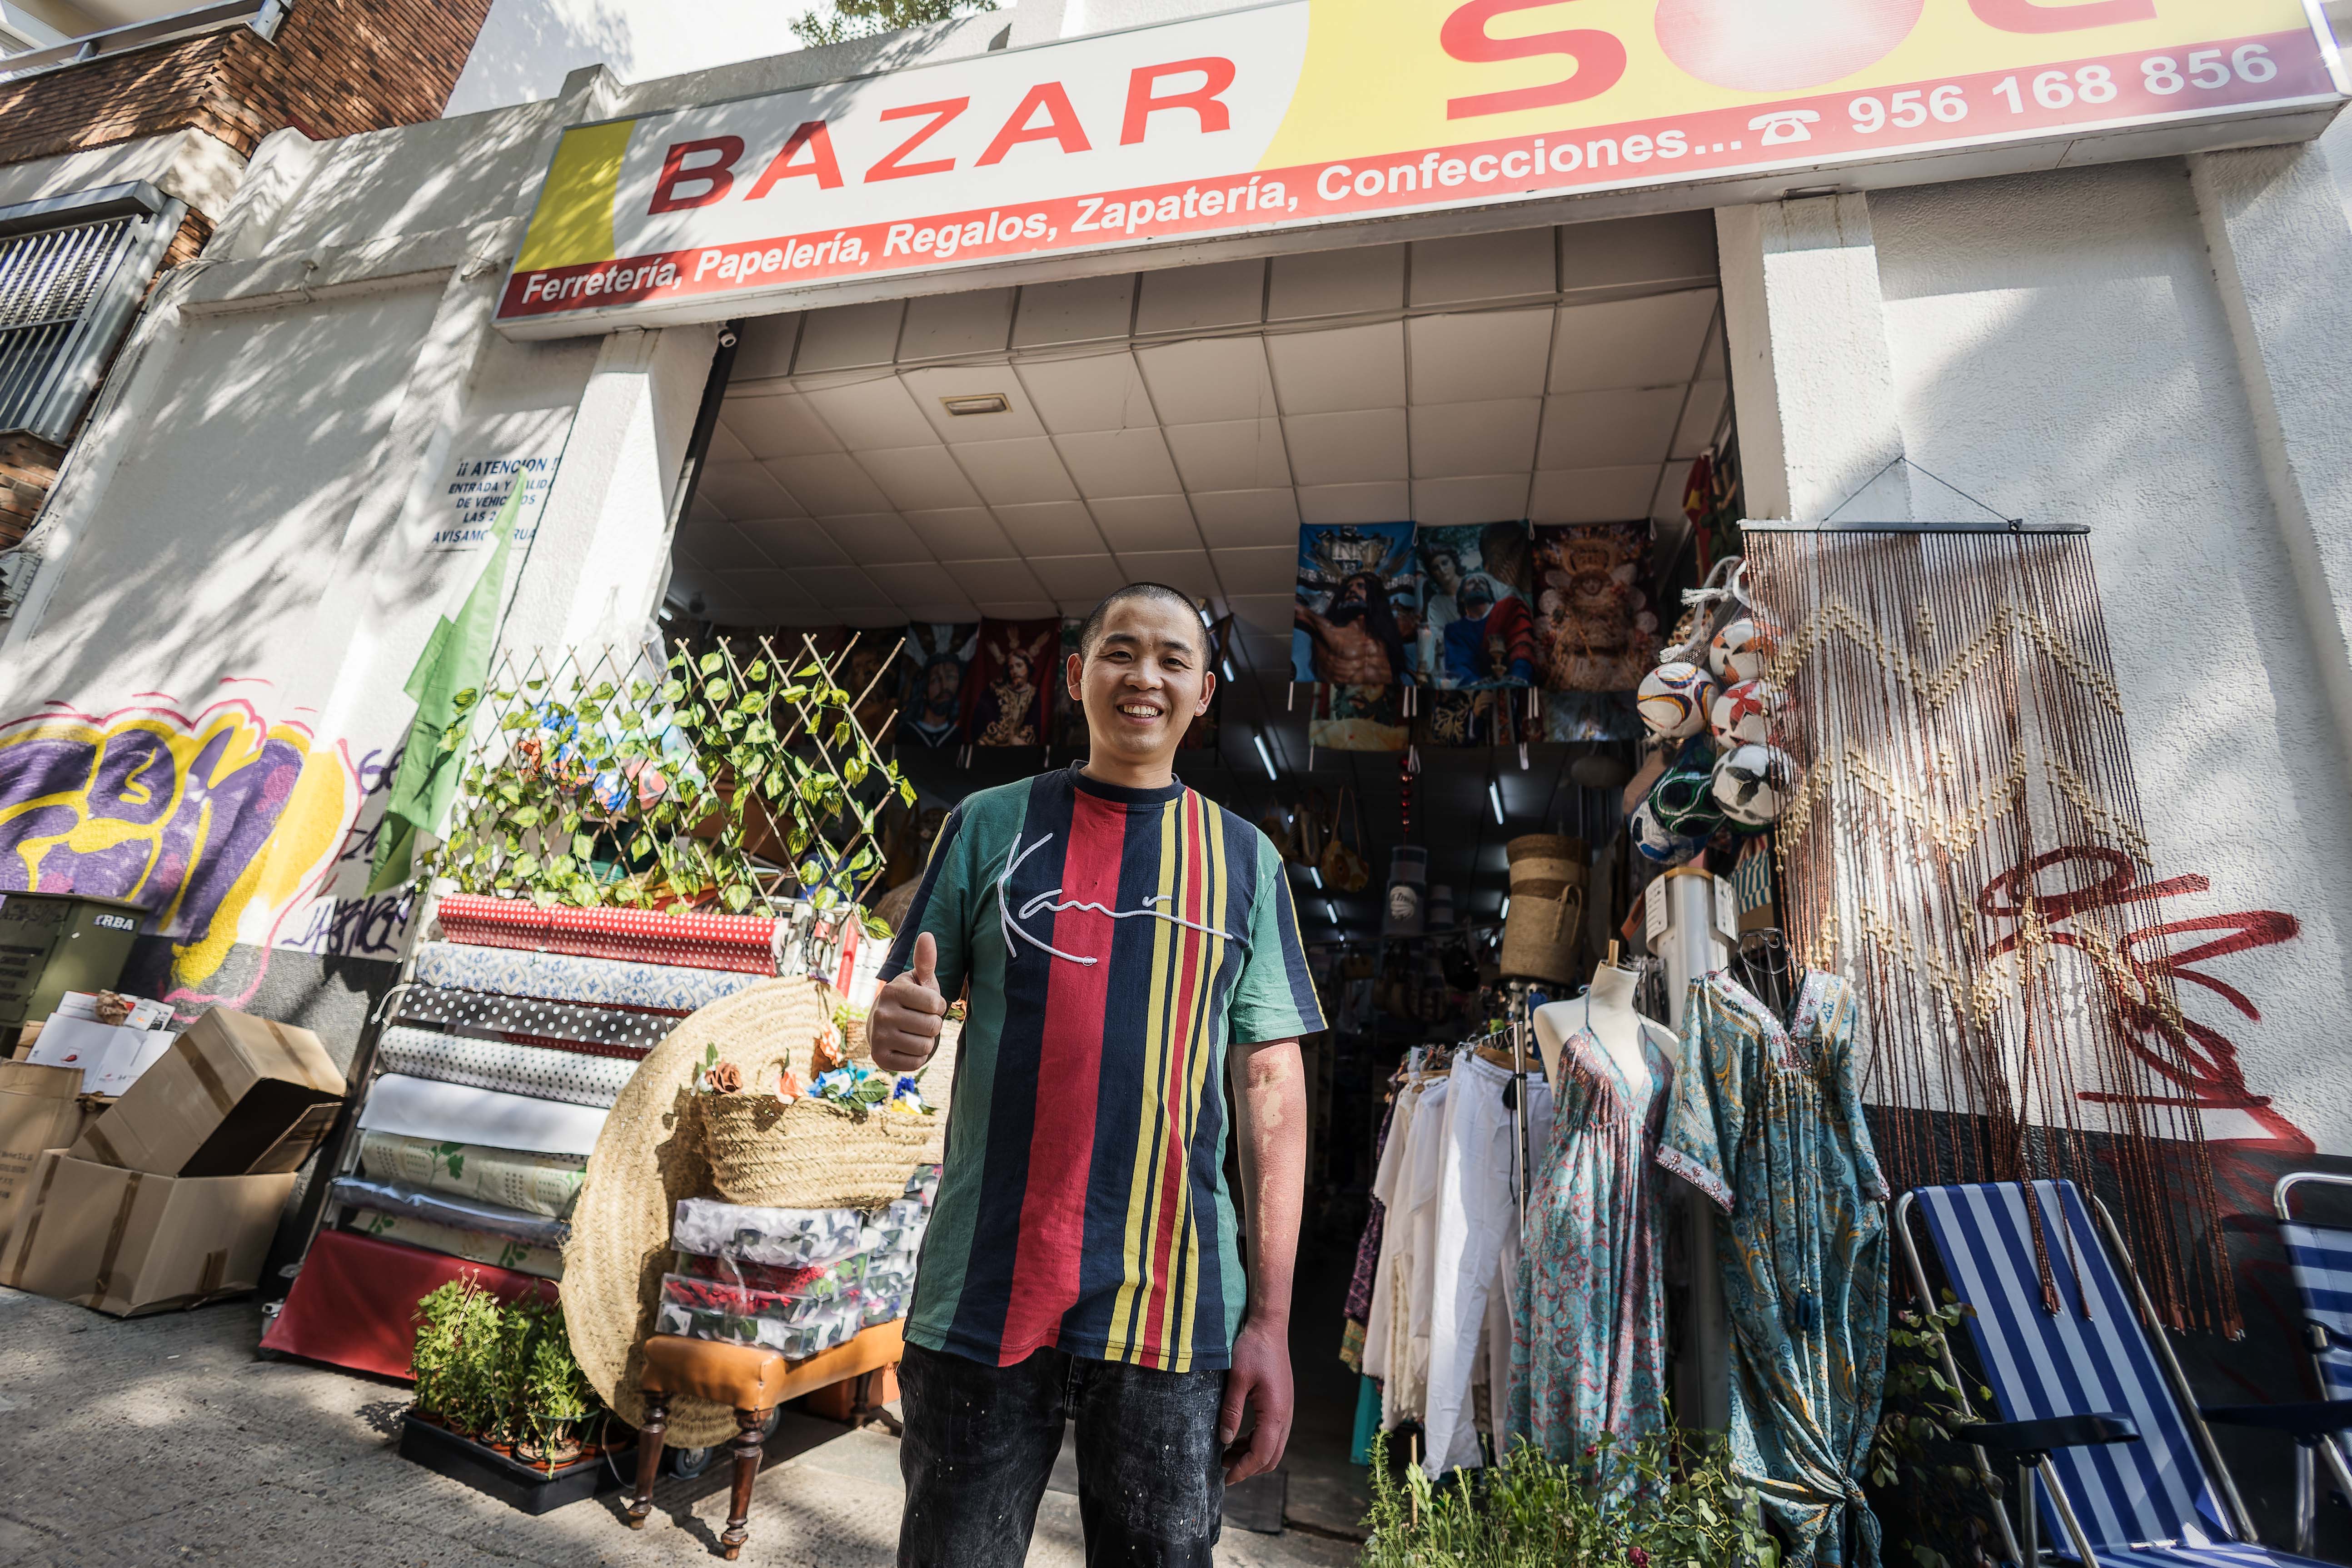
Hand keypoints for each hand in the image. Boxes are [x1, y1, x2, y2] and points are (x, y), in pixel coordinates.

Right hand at [870, 932, 945, 1072]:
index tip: (928, 1005)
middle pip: (932, 1027)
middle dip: (933, 1025)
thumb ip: (925, 960)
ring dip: (926, 1042)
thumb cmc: (909, 999)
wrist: (881, 1024)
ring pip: (926, 1047)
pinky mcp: (880, 1058)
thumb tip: (927, 934)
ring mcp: (878, 1037)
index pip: (936, 1004)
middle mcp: (882, 1013)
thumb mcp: (918, 980)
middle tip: (920, 1020)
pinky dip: (917, 1057)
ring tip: (914, 1033)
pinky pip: (916, 1063)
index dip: (938, 1007)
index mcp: (893, 991)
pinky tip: (906, 1046)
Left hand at [1217, 1313, 1292, 1484]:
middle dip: (1249, 1467)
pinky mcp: (1282, 1404)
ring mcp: (1286, 1410)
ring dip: (1252, 1454)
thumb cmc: (1253, 1349)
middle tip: (1223, 1467)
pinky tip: (1239, 1436)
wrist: (1269, 1328)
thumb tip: (1225, 1440)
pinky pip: (1273, 1433)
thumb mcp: (1237, 1380)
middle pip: (1271, 1456)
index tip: (1226, 1479)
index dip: (1244, 1470)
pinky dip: (1257, 1441)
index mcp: (1275, 1413)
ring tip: (1227, 1452)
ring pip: (1273, 1446)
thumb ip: (1231, 1411)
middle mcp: (1285, 1415)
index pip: (1262, 1454)